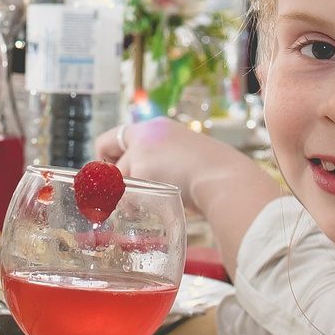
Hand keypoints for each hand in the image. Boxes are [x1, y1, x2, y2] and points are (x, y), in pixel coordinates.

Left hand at [95, 116, 256, 204]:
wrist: (226, 180)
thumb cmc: (214, 174)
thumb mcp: (185, 156)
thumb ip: (161, 159)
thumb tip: (141, 178)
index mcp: (157, 127)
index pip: (116, 137)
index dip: (111, 157)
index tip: (117, 172)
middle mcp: (145, 133)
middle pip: (107, 157)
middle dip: (113, 177)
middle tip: (124, 192)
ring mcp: (141, 151)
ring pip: (119, 178)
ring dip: (129, 195)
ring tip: (154, 202)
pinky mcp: (142, 170)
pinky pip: (126, 195)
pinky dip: (136, 205)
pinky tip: (156, 207)